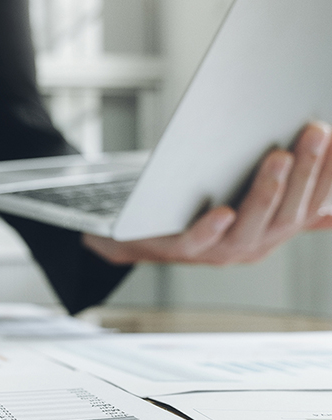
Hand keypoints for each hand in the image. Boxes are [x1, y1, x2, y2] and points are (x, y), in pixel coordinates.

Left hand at [84, 122, 331, 264]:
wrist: (143, 234)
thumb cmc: (199, 210)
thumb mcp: (247, 200)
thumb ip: (287, 192)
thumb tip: (331, 185)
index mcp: (273, 231)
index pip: (312, 204)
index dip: (330, 174)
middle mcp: (252, 245)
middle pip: (287, 213)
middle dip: (306, 172)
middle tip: (315, 131)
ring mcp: (218, 251)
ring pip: (249, 228)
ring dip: (267, 193)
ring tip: (278, 157)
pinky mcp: (181, 250)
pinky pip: (199, 241)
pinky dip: (212, 228)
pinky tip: (223, 211)